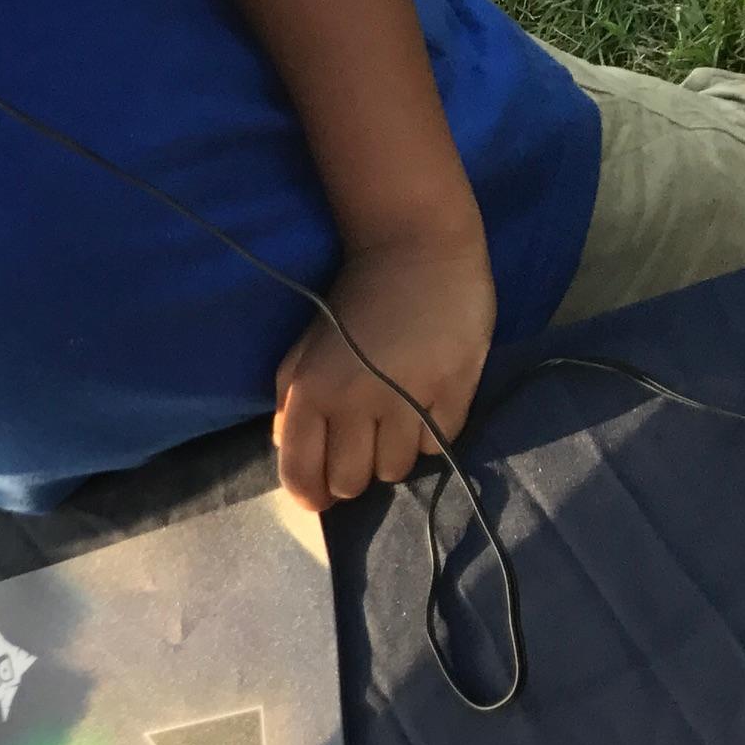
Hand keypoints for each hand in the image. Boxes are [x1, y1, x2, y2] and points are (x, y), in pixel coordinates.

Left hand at [272, 230, 493, 508]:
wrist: (416, 250)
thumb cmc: (352, 307)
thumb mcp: (302, 354)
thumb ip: (290, 408)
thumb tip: (291, 456)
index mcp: (309, 393)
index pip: (301, 475)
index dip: (311, 495)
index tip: (322, 494)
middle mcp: (354, 401)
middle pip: (352, 482)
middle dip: (354, 474)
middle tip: (363, 447)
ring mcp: (407, 397)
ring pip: (396, 470)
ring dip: (394, 455)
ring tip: (396, 421)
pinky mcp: (454, 389)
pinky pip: (438, 446)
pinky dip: (431, 436)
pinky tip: (425, 405)